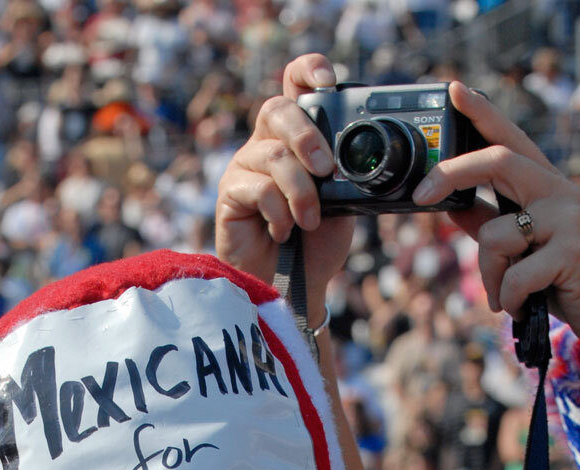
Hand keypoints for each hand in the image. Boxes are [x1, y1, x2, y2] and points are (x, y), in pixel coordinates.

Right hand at [215, 54, 353, 316]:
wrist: (294, 288)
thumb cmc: (315, 244)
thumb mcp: (341, 203)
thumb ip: (343, 175)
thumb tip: (349, 159)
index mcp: (295, 137)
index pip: (294, 84)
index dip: (308, 71)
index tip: (328, 82)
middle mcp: (266, 144)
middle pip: (278, 109)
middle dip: (308, 137)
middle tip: (327, 171)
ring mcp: (245, 167)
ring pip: (274, 156)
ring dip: (301, 191)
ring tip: (310, 221)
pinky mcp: (230, 194)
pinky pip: (258, 188)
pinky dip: (279, 213)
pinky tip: (284, 232)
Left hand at [412, 83, 579, 357]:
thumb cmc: (565, 278)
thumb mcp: (524, 246)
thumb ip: (490, 222)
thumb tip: (450, 204)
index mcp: (546, 186)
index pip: (510, 140)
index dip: (482, 113)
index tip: (453, 91)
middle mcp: (559, 192)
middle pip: (498, 161)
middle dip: (452, 173)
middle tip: (422, 195)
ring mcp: (569, 218)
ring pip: (496, 236)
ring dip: (489, 276)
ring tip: (504, 295)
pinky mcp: (572, 252)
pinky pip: (514, 275)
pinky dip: (507, 298)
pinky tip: (519, 307)